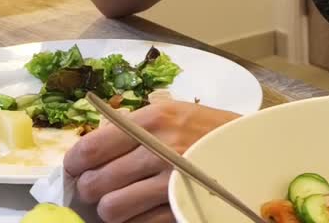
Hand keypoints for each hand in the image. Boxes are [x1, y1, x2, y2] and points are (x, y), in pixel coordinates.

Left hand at [64, 102, 237, 222]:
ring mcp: (171, 181)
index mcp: (153, 119)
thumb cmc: (210, 132)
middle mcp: (159, 149)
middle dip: (91, 190)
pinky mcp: (181, 206)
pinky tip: (143, 211)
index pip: (91, 147)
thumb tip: (88, 150)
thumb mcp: (173, 115)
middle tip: (97, 189)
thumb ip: (132, 128)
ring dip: (111, 209)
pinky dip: (135, 221)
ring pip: (111, 208)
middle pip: (95, 182)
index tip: (74, 169)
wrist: (254, 151)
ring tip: (120, 202)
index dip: (74, 164)